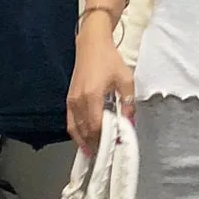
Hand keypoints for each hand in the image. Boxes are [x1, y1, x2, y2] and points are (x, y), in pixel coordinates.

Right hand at [66, 23, 134, 154]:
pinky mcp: (68, 100)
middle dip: (97, 143)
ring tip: (97, 151)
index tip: (116, 145)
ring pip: (76, 129)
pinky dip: (77, 134)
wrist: (91, 44)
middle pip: (85, 131)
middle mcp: (78, 101)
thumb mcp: (125, 78)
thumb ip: (128, 102)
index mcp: (92, 96)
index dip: (105, 138)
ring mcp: (71, 101)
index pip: (97, 126)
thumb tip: (129, 122)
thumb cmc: (109, 59)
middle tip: (108, 153)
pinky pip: (71, 122)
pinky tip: (85, 141)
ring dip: (86, 141)